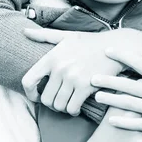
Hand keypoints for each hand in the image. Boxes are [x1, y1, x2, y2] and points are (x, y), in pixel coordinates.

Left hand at [21, 27, 141, 113]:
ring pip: (58, 105)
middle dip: (50, 104)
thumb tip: (24, 31)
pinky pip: (72, 107)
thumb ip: (44, 35)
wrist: (117, 47)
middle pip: (45, 98)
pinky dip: (73, 110)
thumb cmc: (91, 42)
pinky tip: (77, 106)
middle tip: (58, 101)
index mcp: (52, 56)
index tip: (36, 96)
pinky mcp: (85, 87)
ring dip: (62, 108)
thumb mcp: (67, 36)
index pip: (28, 80)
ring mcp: (73, 78)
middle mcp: (60, 68)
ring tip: (68, 103)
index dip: (29, 93)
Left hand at [93, 48, 141, 138]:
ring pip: (130, 103)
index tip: (107, 51)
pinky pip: (138, 123)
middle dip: (108, 80)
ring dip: (111, 99)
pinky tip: (111, 119)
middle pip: (128, 84)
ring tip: (96, 96)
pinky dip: (124, 121)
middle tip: (91, 77)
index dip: (122, 56)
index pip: (139, 63)